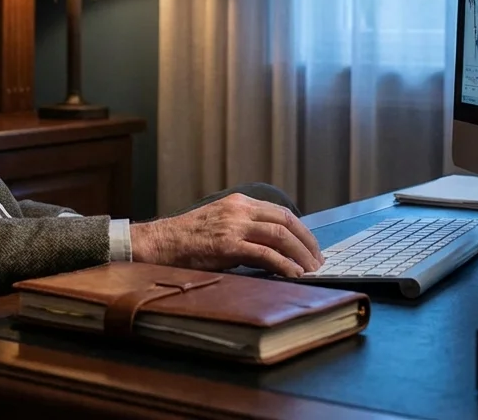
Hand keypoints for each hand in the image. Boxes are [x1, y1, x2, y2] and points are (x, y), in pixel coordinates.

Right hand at [130, 193, 324, 277]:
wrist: (159, 243)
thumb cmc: (187, 239)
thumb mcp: (220, 224)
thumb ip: (245, 231)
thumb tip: (273, 252)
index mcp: (239, 203)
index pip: (280, 213)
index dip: (301, 230)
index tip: (311, 247)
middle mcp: (239, 209)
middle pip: (286, 221)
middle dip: (307, 242)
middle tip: (318, 261)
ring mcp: (234, 226)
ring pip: (280, 235)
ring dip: (300, 254)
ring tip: (311, 269)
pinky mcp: (228, 245)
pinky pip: (265, 254)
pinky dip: (284, 264)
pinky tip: (293, 274)